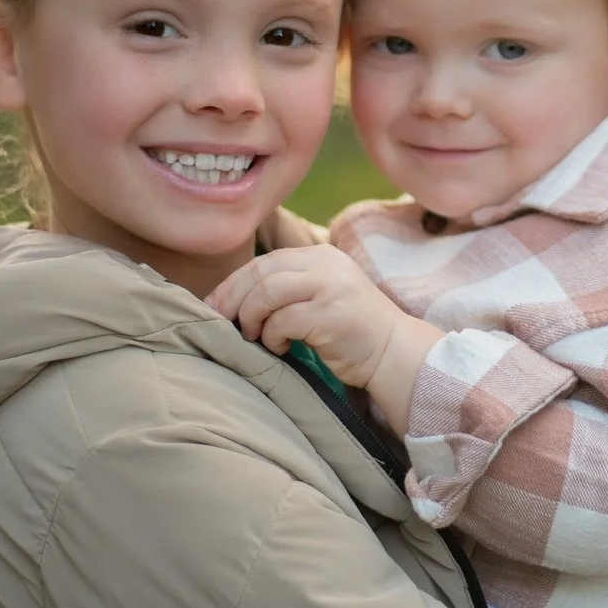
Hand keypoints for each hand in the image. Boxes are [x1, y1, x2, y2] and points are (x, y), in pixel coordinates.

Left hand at [207, 246, 439, 433]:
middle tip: (220, 323)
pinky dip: (272, 336)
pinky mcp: (332, 313)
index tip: (213, 306)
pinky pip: (283, 320)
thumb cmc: (350, 332)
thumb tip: (231, 301)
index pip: (265, 262)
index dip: (233, 284)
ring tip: (253, 337)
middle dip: (233, 299)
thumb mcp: (320, 297)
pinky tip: (280, 347)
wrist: (394, 352)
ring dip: (251, 318)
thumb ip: (287, 290)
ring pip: (267, 293)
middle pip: (261, 272)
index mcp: (320, 255)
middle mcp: (325, 264)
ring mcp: (330, 286)